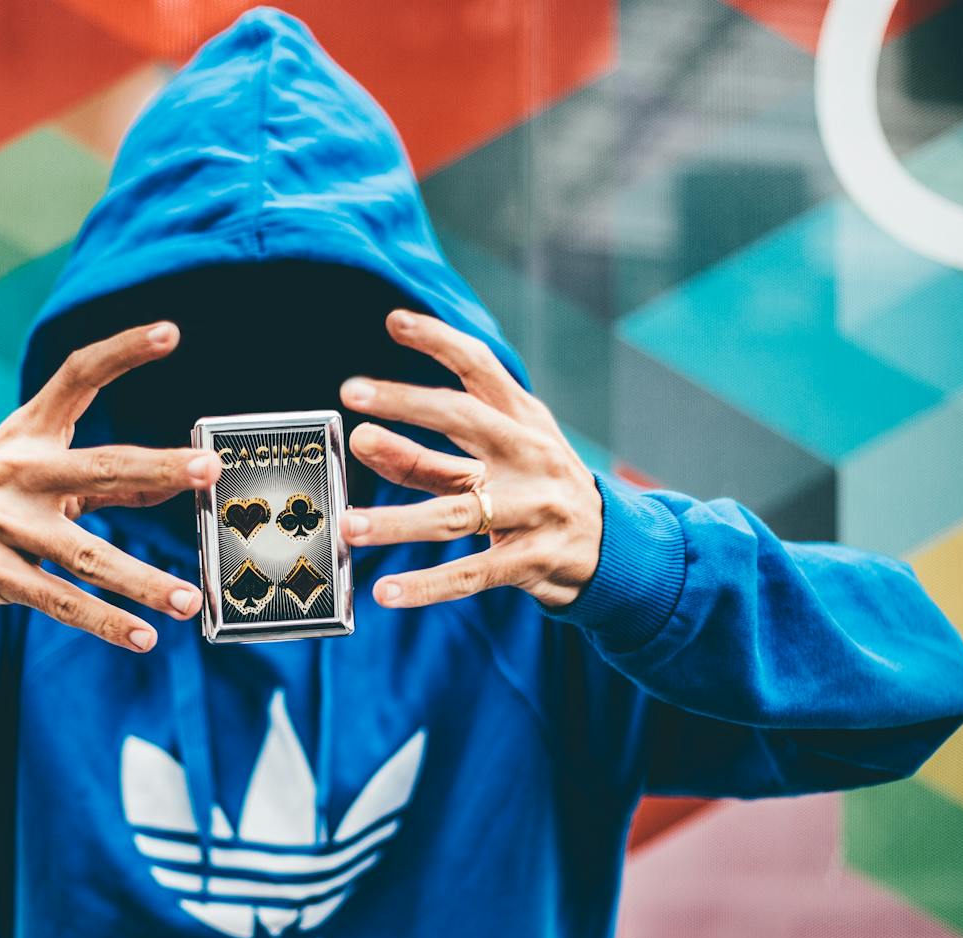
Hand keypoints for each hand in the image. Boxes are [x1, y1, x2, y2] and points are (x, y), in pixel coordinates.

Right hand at [0, 321, 218, 650]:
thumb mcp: (37, 469)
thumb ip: (108, 478)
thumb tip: (176, 482)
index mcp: (30, 432)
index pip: (77, 375)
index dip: (122, 350)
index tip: (171, 331)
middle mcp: (18, 470)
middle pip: (98, 466)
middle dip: (156, 468)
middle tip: (207, 470)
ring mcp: (3, 524)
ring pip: (85, 554)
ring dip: (141, 580)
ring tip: (188, 599)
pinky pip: (59, 602)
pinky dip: (104, 622)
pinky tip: (143, 637)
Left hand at [338, 310, 602, 609]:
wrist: (612, 550)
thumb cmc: (538, 494)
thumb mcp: (499, 462)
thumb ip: (431, 455)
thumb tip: (365, 442)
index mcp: (523, 421)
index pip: (481, 367)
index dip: (439, 340)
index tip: (395, 321)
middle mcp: (530, 456)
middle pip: (464, 421)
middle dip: (406, 404)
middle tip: (351, 393)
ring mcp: (534, 509)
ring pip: (458, 512)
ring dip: (399, 519)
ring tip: (349, 524)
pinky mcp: (531, 560)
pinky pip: (471, 574)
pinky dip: (427, 585)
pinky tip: (387, 592)